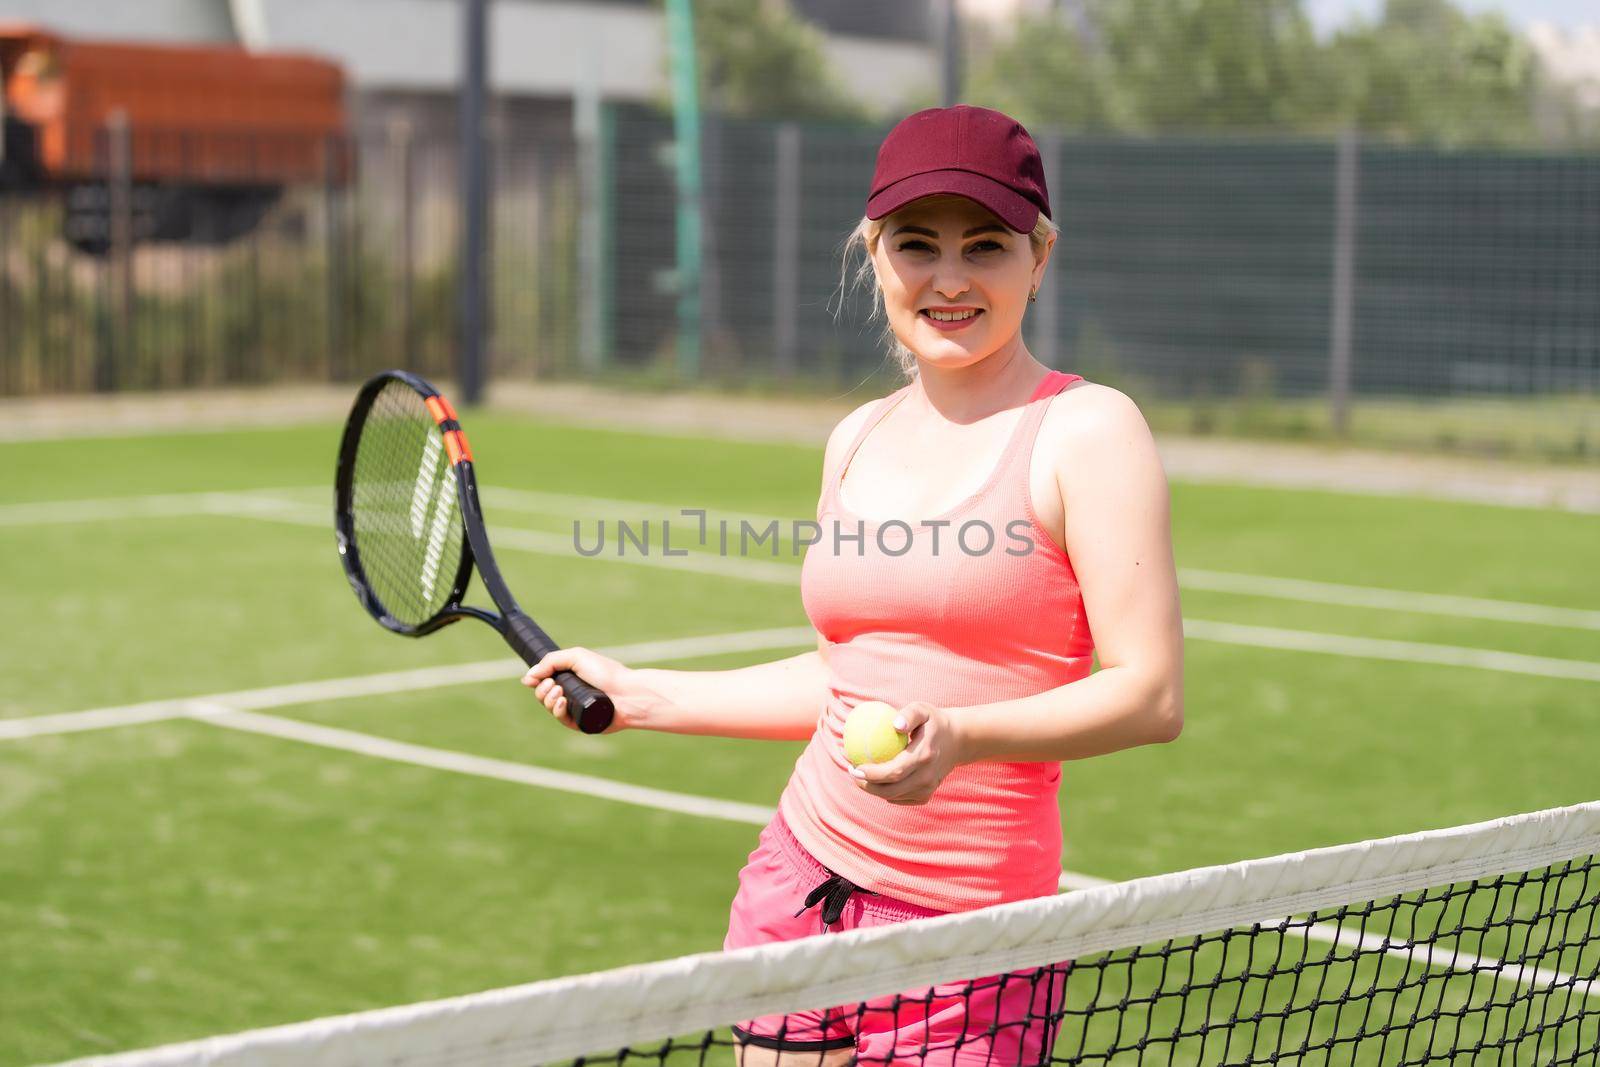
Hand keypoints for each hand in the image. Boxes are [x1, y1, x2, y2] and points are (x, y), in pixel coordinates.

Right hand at [521, 646, 640, 733]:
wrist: (626, 693)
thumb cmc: (606, 673)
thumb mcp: (577, 657)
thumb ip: (551, 662)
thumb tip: (528, 676)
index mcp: (570, 676)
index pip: (544, 679)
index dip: (536, 680)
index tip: (532, 679)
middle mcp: (571, 692)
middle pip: (543, 694)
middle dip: (542, 689)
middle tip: (553, 684)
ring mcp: (575, 708)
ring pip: (549, 707)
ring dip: (548, 699)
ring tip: (559, 691)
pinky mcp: (579, 722)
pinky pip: (561, 719)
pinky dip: (557, 710)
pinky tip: (562, 702)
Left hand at [851, 702, 963, 805]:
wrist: (958, 740)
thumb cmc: (933, 721)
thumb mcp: (922, 710)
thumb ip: (909, 714)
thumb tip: (894, 724)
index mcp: (924, 756)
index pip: (894, 772)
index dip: (872, 774)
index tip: (854, 767)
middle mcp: (927, 776)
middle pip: (891, 790)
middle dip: (866, 785)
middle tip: (852, 772)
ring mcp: (928, 788)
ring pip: (894, 796)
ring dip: (874, 789)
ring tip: (860, 775)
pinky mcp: (927, 795)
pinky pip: (900, 798)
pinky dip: (886, 792)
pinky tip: (877, 780)